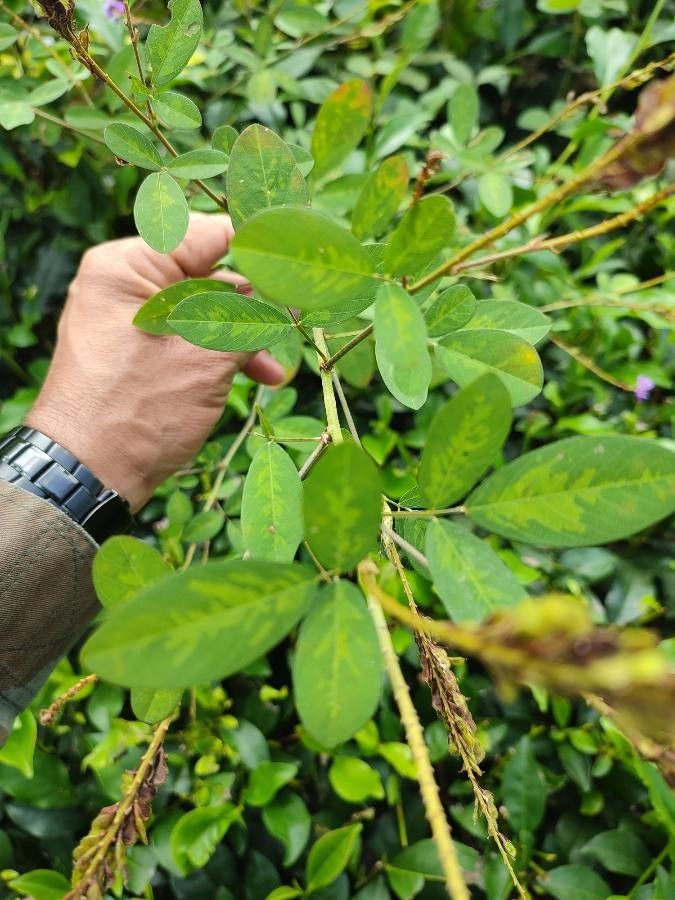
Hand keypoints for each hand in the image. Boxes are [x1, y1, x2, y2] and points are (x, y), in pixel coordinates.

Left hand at [27, 215, 284, 511]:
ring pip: (203, 312)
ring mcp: (130, 320)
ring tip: (274, 370)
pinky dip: (220, 354)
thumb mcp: (205, 358)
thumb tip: (289, 299)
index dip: (258, 250)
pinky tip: (256, 375)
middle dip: (254, 304)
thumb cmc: (138, 410)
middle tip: (295, 322)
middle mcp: (125, 284)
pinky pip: (189, 338)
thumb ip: (249, 320)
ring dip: (243, 336)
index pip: (206, 235)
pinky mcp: (139, 353)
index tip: (298, 268)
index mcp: (127, 265)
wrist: (90, 477)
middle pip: (207, 275)